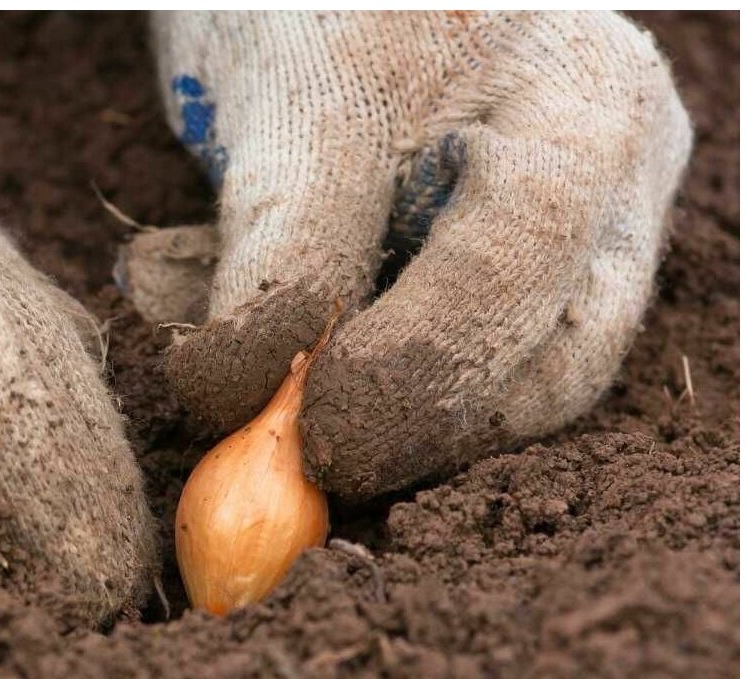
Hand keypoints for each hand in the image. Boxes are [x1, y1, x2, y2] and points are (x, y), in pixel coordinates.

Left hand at [125, 11, 691, 500]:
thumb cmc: (313, 5)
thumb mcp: (296, 110)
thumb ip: (285, 255)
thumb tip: (240, 404)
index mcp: (582, 107)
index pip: (520, 265)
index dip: (417, 365)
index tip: (305, 430)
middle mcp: (612, 179)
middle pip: (553, 358)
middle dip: (423, 425)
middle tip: (307, 457)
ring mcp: (582, 228)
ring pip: (520, 378)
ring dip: (408, 423)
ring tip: (305, 411)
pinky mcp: (523, 267)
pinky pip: (480, 363)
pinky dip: (395, 394)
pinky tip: (326, 381)